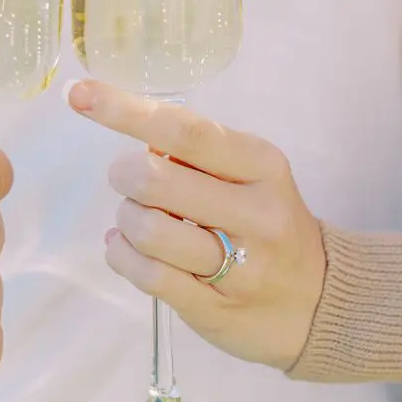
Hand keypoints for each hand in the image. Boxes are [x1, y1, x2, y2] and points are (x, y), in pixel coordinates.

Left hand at [67, 80, 325, 371]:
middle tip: (128, 181)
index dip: (125, 110)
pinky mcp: (215, 308)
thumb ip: (198, 154)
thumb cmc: (268, 223)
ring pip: (147, 230)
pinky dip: (121, 255)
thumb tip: (135, 130)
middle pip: (155, 180)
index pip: (184, 130)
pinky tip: (126, 247)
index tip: (81, 93)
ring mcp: (239, 266)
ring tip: (138, 220)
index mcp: (262, 165)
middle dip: (124, 176)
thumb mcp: (251, 176)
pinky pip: (147, 275)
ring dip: (126, 220)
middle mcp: (256, 212)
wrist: (320, 303)